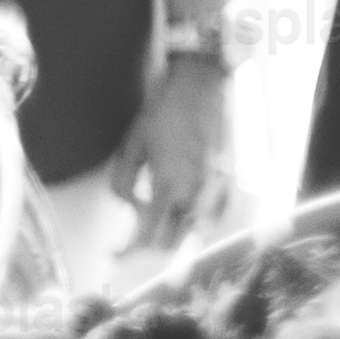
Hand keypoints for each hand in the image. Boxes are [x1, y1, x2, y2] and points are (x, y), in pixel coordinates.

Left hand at [113, 32, 242, 257]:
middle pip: (173, 241)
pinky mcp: (226, 178)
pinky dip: (197, 220)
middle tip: (130, 240)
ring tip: (155, 225)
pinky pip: (213, 213)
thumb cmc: (161, 112)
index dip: (128, 250)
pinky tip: (186, 212)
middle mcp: (195, 192)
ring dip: (172, 234)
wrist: (199, 85)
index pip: (147, 234)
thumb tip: (132, 207)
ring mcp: (215, 186)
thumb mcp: (131, 147)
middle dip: (149, 246)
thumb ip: (125, 184)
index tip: (114, 253)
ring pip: (194, 230)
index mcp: (169, 185)